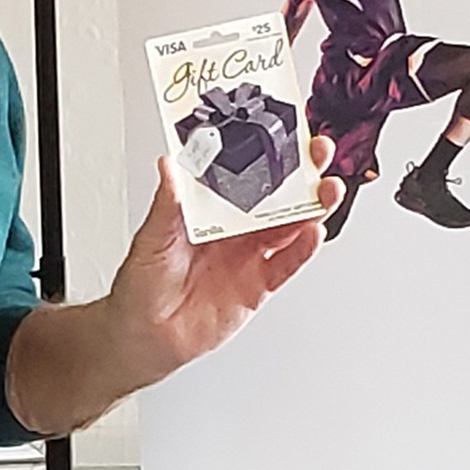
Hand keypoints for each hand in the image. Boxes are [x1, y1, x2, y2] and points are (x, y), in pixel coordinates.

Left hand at [101, 137, 342, 389]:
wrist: (144, 335)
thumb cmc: (142, 284)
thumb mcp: (150, 236)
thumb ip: (166, 203)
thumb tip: (170, 165)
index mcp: (210, 210)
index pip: (245, 175)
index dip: (267, 155)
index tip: (284, 134)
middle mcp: (234, 229)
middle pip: (277, 196)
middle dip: (301, 174)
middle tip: (317, 154)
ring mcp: (248, 256)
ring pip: (289, 227)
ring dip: (312, 207)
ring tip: (326, 189)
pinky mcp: (257, 285)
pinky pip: (286, 265)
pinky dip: (302, 250)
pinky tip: (314, 233)